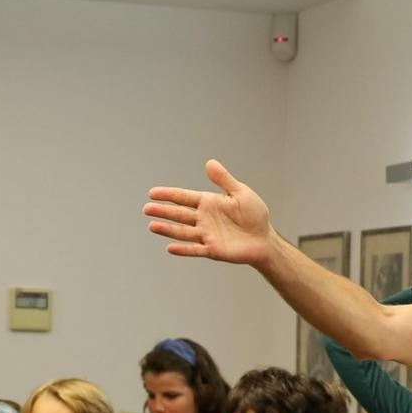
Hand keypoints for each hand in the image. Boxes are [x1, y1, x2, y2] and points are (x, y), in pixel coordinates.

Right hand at [145, 160, 279, 265]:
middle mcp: (204, 219)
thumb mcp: (241, 193)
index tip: (152, 193)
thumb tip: (209, 163)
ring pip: (182, 232)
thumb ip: (224, 180)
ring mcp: (206, 235)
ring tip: (152, 226)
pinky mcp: (212, 250)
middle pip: (179, 214)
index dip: (168, 195)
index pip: (184, 198)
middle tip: (146, 209)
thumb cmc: (255, 215)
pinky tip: (170, 247)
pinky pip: (195, 249)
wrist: (264, 239)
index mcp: (209, 203)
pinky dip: (183, 249)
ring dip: (168, 229)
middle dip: (163, 211)